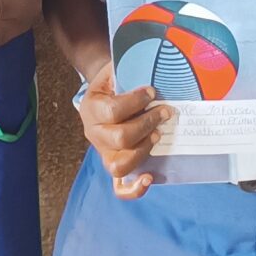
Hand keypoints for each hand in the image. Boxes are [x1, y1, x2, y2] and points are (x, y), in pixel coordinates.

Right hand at [76, 61, 171, 199]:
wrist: (104, 92)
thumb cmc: (115, 81)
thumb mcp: (115, 69)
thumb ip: (129, 70)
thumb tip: (154, 66)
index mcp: (90, 108)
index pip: (112, 110)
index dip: (136, 101)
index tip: (152, 91)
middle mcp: (94, 133)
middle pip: (120, 137)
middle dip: (147, 123)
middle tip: (165, 111)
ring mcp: (104, 152)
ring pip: (119, 164)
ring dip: (144, 148)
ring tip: (158, 134)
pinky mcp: (114, 164)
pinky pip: (120, 187)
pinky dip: (135, 189)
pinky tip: (150, 177)